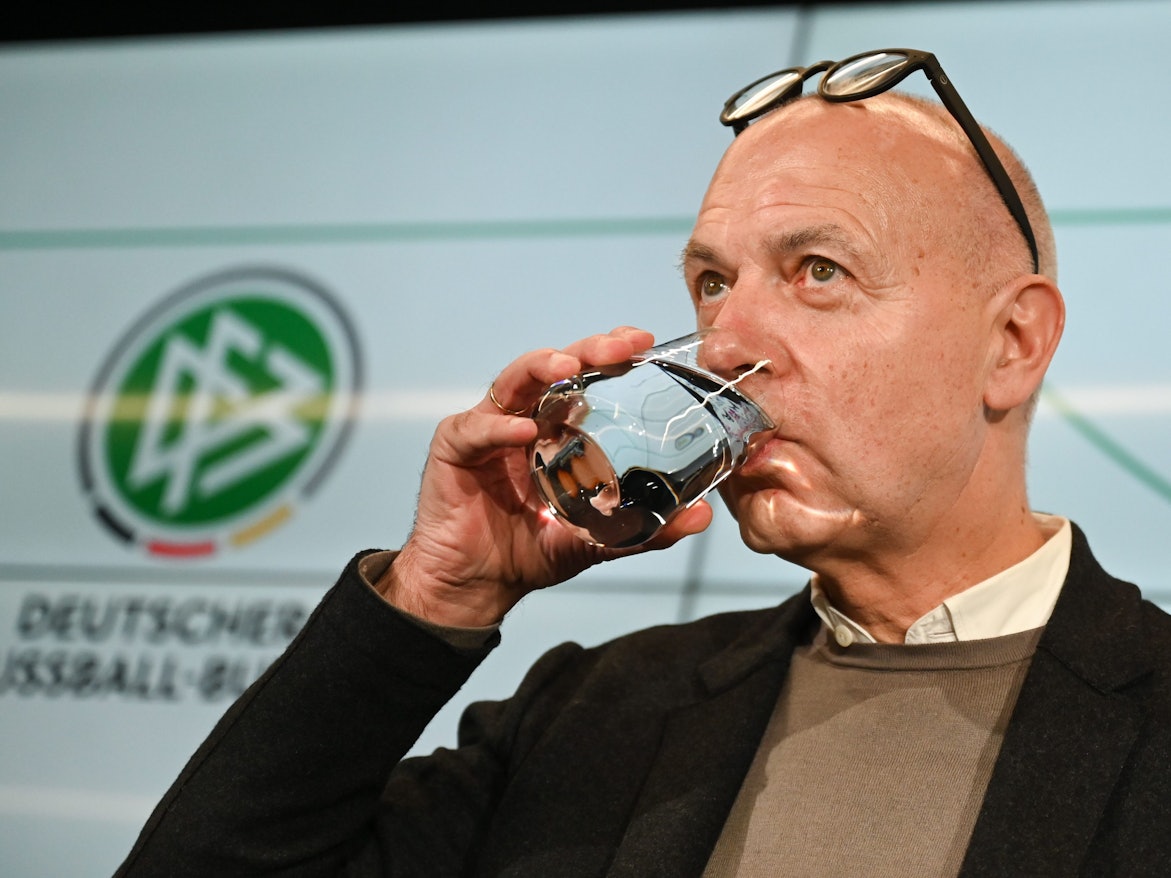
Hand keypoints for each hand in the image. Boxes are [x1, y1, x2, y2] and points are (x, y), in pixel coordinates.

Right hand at [375, 327, 713, 626]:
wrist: (476, 587)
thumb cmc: (528, 554)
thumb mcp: (595, 541)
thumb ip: (644, 530)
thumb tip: (701, 516)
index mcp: (558, 432)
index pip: (587, 381)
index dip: (613, 358)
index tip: (645, 343)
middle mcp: (525, 420)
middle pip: (555, 369)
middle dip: (588, 350)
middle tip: (621, 346)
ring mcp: (489, 430)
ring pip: (514, 382)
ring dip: (542, 367)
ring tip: (569, 365)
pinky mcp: (455, 448)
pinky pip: (476, 429)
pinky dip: (499, 427)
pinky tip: (524, 429)